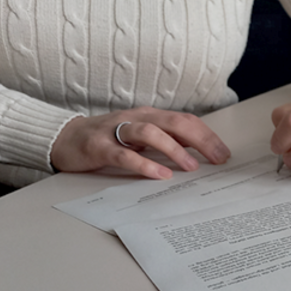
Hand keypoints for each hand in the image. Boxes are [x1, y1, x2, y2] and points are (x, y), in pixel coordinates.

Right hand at [51, 107, 229, 178]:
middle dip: (200, 140)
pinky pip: (124, 154)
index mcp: (151, 116)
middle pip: (175, 123)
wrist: (67, 138)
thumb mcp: (143, 137)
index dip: (207, 136)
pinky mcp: (100, 147)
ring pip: (151, 133)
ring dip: (175, 149)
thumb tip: (200, 152)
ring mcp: (117, 131)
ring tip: (191, 167)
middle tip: (217, 159)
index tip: (224, 153)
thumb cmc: (110, 139)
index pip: (186, 121)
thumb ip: (168, 141)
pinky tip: (160, 174)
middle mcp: (137, 118)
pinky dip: (144, 164)